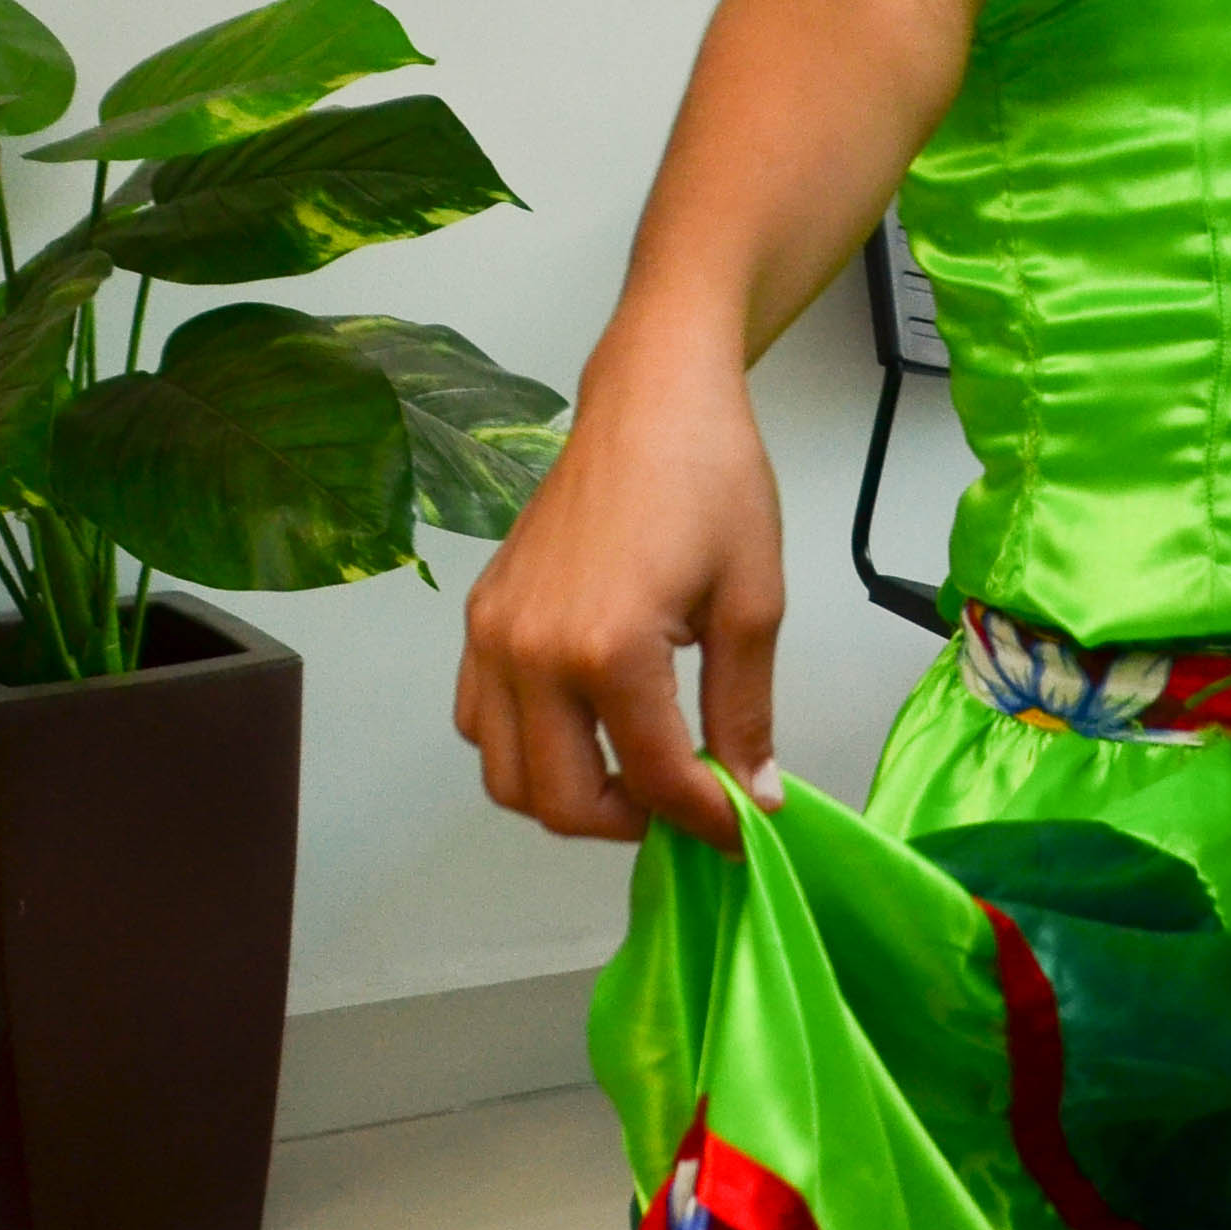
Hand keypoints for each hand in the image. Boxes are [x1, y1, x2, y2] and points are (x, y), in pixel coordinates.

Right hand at [452, 331, 786, 847]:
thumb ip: (745, 714)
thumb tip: (753, 798)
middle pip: (560, 803)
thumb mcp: (753, 605)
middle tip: (684, 801)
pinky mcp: (478, 618)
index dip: (706, 819)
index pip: (655, 780)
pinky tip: (582, 726)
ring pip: (505, 776)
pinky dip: (522, 749)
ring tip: (634, 772)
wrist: (651, 403)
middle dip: (631, 823)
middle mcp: (532, 653)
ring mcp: (493, 636)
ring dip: (567, 796)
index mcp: (609, 650)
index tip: (741, 826)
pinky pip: (477, 721)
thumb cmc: (713, 485)